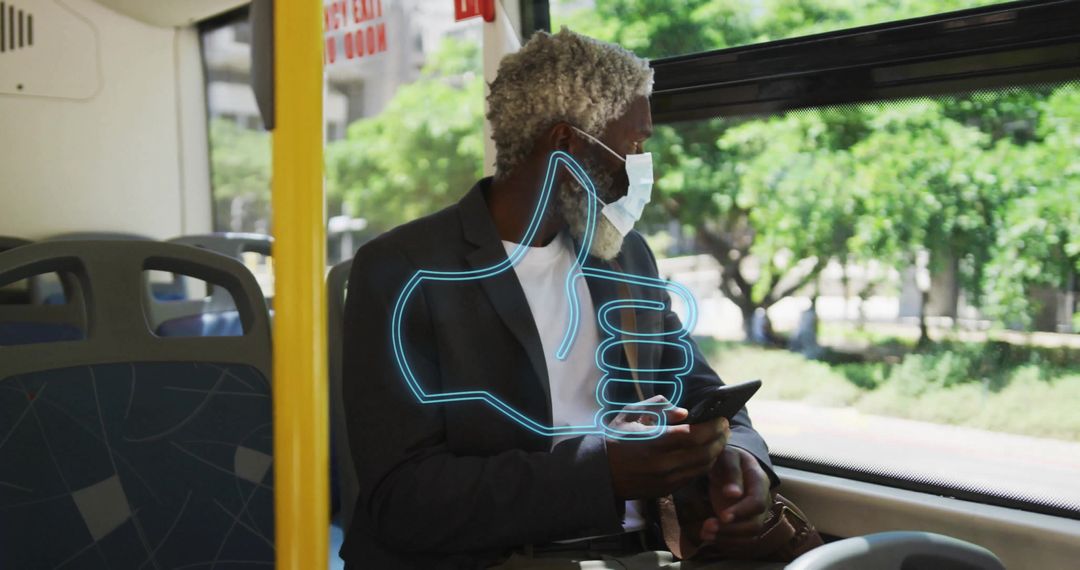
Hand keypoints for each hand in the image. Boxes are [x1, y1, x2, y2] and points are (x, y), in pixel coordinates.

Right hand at [606, 396, 729, 499]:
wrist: (601, 472)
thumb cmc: (616, 438)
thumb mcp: (630, 414)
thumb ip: (657, 407)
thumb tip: (685, 413)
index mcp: (654, 442)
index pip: (693, 435)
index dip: (712, 427)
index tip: (721, 418)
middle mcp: (663, 463)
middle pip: (704, 452)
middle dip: (719, 439)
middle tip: (725, 427)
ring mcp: (666, 480)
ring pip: (702, 467)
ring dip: (716, 452)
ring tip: (719, 439)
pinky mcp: (666, 490)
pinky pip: (692, 477)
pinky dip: (704, 465)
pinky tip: (706, 454)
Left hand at [699, 445, 771, 541]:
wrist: (731, 464)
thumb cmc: (729, 458)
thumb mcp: (728, 456)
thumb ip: (731, 472)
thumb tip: (733, 494)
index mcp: (759, 481)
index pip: (757, 502)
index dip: (741, 512)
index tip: (722, 515)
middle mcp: (762, 501)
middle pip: (755, 524)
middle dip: (731, 530)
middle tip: (707, 527)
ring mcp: (756, 514)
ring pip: (749, 536)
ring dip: (727, 539)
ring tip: (704, 533)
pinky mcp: (746, 523)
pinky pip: (742, 540)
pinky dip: (726, 542)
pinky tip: (709, 537)